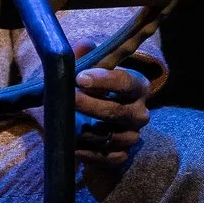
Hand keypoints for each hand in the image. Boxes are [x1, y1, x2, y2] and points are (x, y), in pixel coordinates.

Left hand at [69, 39, 153, 165]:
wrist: (76, 119)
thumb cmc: (82, 88)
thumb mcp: (80, 70)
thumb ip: (83, 57)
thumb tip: (85, 45)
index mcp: (137, 87)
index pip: (127, 82)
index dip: (104, 80)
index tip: (79, 77)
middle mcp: (139, 113)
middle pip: (118, 111)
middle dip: (90, 105)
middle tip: (68, 99)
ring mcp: (131, 137)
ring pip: (109, 136)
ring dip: (84, 131)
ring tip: (64, 123)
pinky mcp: (120, 156)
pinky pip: (105, 157)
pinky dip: (86, 152)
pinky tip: (70, 145)